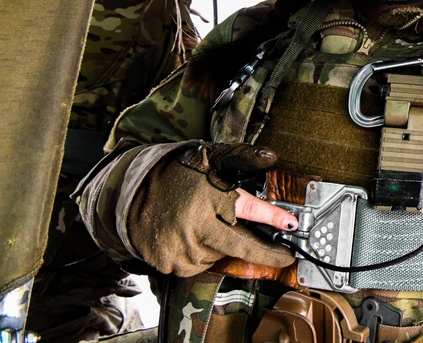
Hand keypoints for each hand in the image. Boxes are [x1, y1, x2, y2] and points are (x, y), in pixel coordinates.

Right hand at [127, 142, 296, 276]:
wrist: (131, 191)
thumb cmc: (177, 172)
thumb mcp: (210, 156)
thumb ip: (242, 157)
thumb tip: (270, 157)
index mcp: (208, 194)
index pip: (247, 207)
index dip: (272, 218)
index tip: (291, 226)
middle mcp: (194, 223)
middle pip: (240, 246)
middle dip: (266, 253)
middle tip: (283, 256)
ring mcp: (180, 245)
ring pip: (218, 257)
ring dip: (222, 247)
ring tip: (209, 226)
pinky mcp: (167, 261)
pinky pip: (196, 266)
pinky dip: (201, 256)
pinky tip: (193, 238)